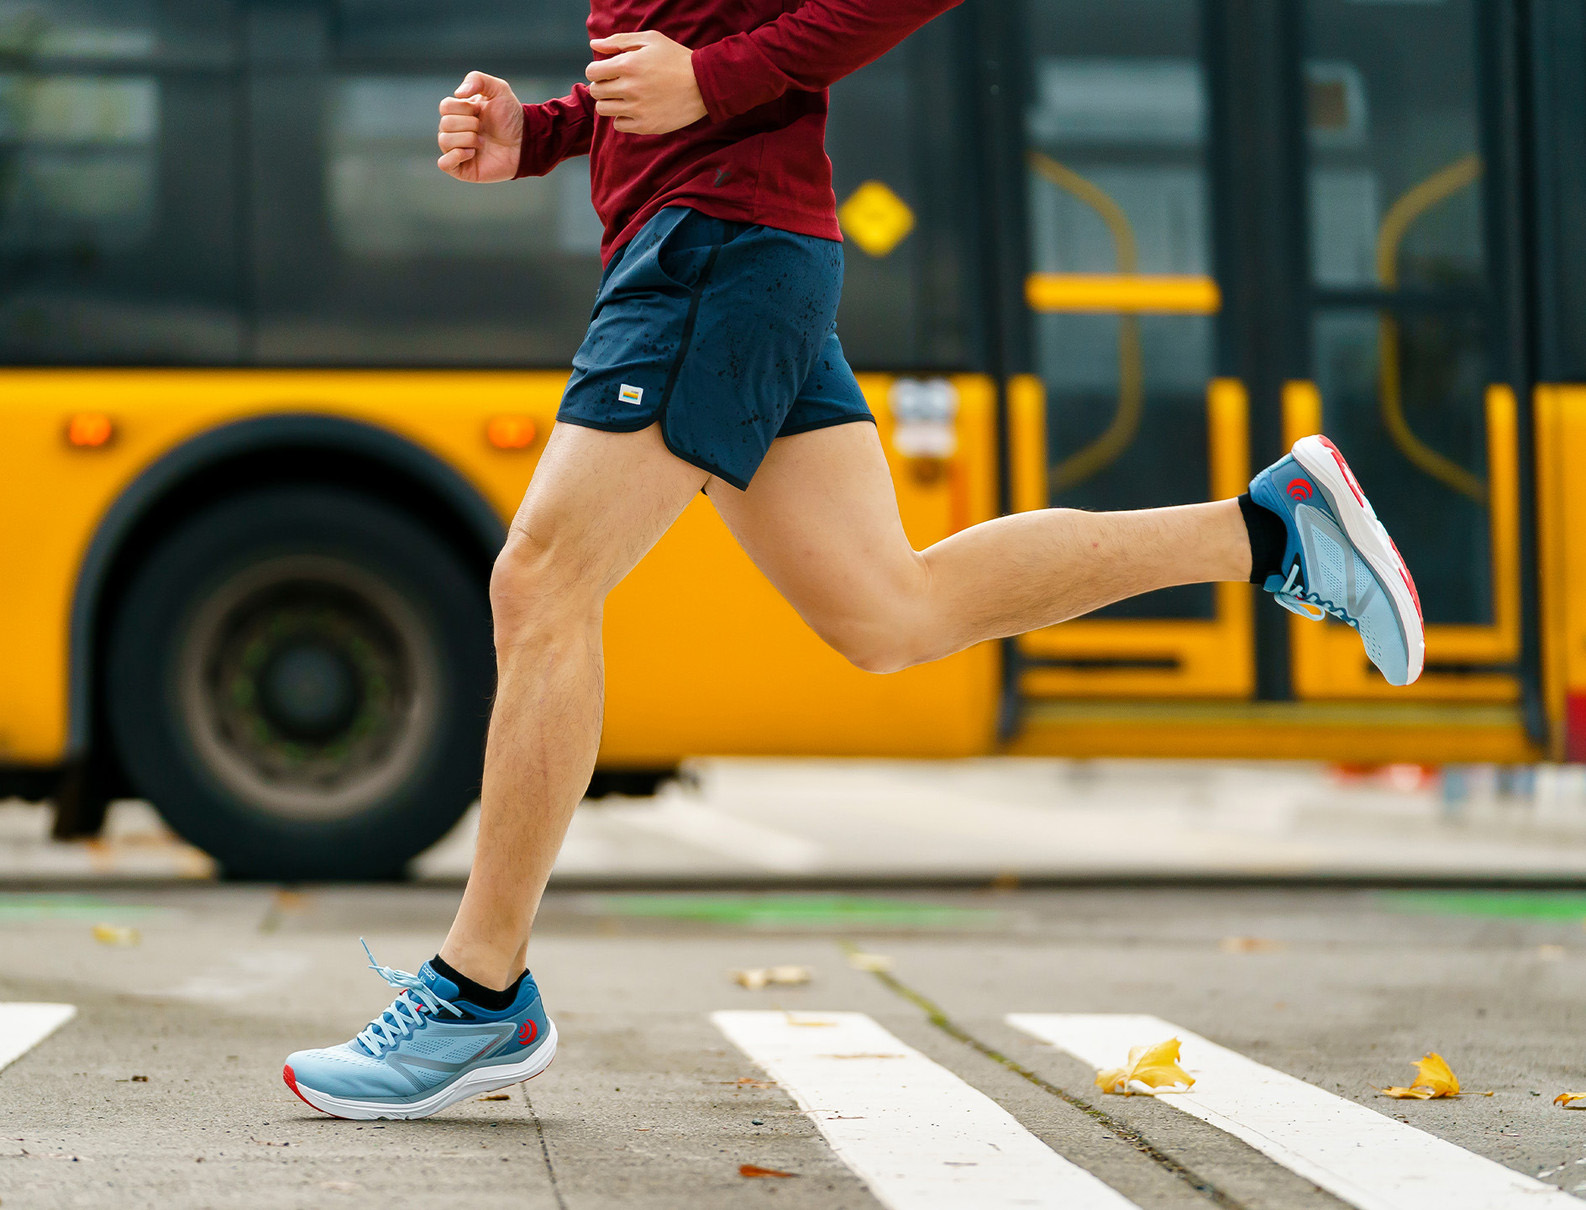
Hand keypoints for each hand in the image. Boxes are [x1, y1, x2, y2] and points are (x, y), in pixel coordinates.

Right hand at [437, 71, 524, 181]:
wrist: (526, 142)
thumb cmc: (512, 117)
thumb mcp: (498, 89)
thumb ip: (477, 79)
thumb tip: (457, 93)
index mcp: (459, 113)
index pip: (445, 106)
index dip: (463, 108)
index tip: (480, 111)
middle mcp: (455, 131)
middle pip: (444, 123)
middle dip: (469, 124)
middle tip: (484, 129)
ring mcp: (457, 150)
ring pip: (444, 141)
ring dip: (468, 139)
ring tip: (483, 142)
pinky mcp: (462, 169)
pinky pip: (444, 164)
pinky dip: (456, 156)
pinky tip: (472, 153)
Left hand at [586, 30, 707, 134]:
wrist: (704, 84)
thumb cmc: (676, 58)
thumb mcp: (650, 40)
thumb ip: (619, 41)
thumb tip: (594, 46)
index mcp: (628, 64)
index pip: (592, 72)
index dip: (597, 71)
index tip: (607, 71)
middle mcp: (629, 88)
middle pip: (595, 92)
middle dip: (602, 86)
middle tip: (617, 84)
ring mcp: (637, 109)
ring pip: (604, 110)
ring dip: (610, 103)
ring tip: (624, 97)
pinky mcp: (646, 126)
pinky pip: (619, 125)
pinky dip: (622, 118)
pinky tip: (635, 109)